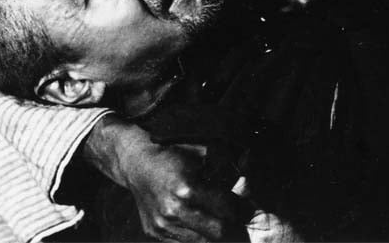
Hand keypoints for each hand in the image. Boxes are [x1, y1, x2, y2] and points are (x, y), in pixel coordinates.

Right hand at [83, 117, 248, 241]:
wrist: (137, 163)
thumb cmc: (172, 155)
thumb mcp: (202, 154)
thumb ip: (228, 166)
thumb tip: (252, 173)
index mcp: (187, 188)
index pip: (228, 210)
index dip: (241, 209)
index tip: (246, 208)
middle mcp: (174, 210)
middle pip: (220, 233)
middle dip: (234, 229)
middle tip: (240, 225)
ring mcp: (163, 224)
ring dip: (216, 236)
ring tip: (221, 226)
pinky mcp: (155, 232)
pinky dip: (197, 238)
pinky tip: (202, 227)